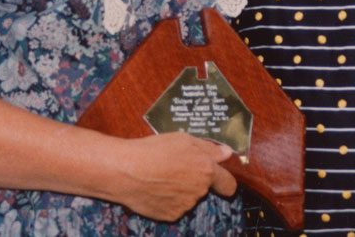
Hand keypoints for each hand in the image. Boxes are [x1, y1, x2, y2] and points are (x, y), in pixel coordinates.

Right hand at [116, 132, 236, 221]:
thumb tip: (227, 154)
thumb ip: (209, 148)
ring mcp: (185, 205)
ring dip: (181, 189)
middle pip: (204, 188)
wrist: (126, 171)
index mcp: (206, 170)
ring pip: (189, 197)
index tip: (221, 179)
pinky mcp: (170, 216)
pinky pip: (174, 207)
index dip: (225, 181)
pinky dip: (168, 199)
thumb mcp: (184, 139)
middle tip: (177, 166)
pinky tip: (156, 187)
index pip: (228, 184)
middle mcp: (199, 190)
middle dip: (195, 179)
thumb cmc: (154, 150)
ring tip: (161, 175)